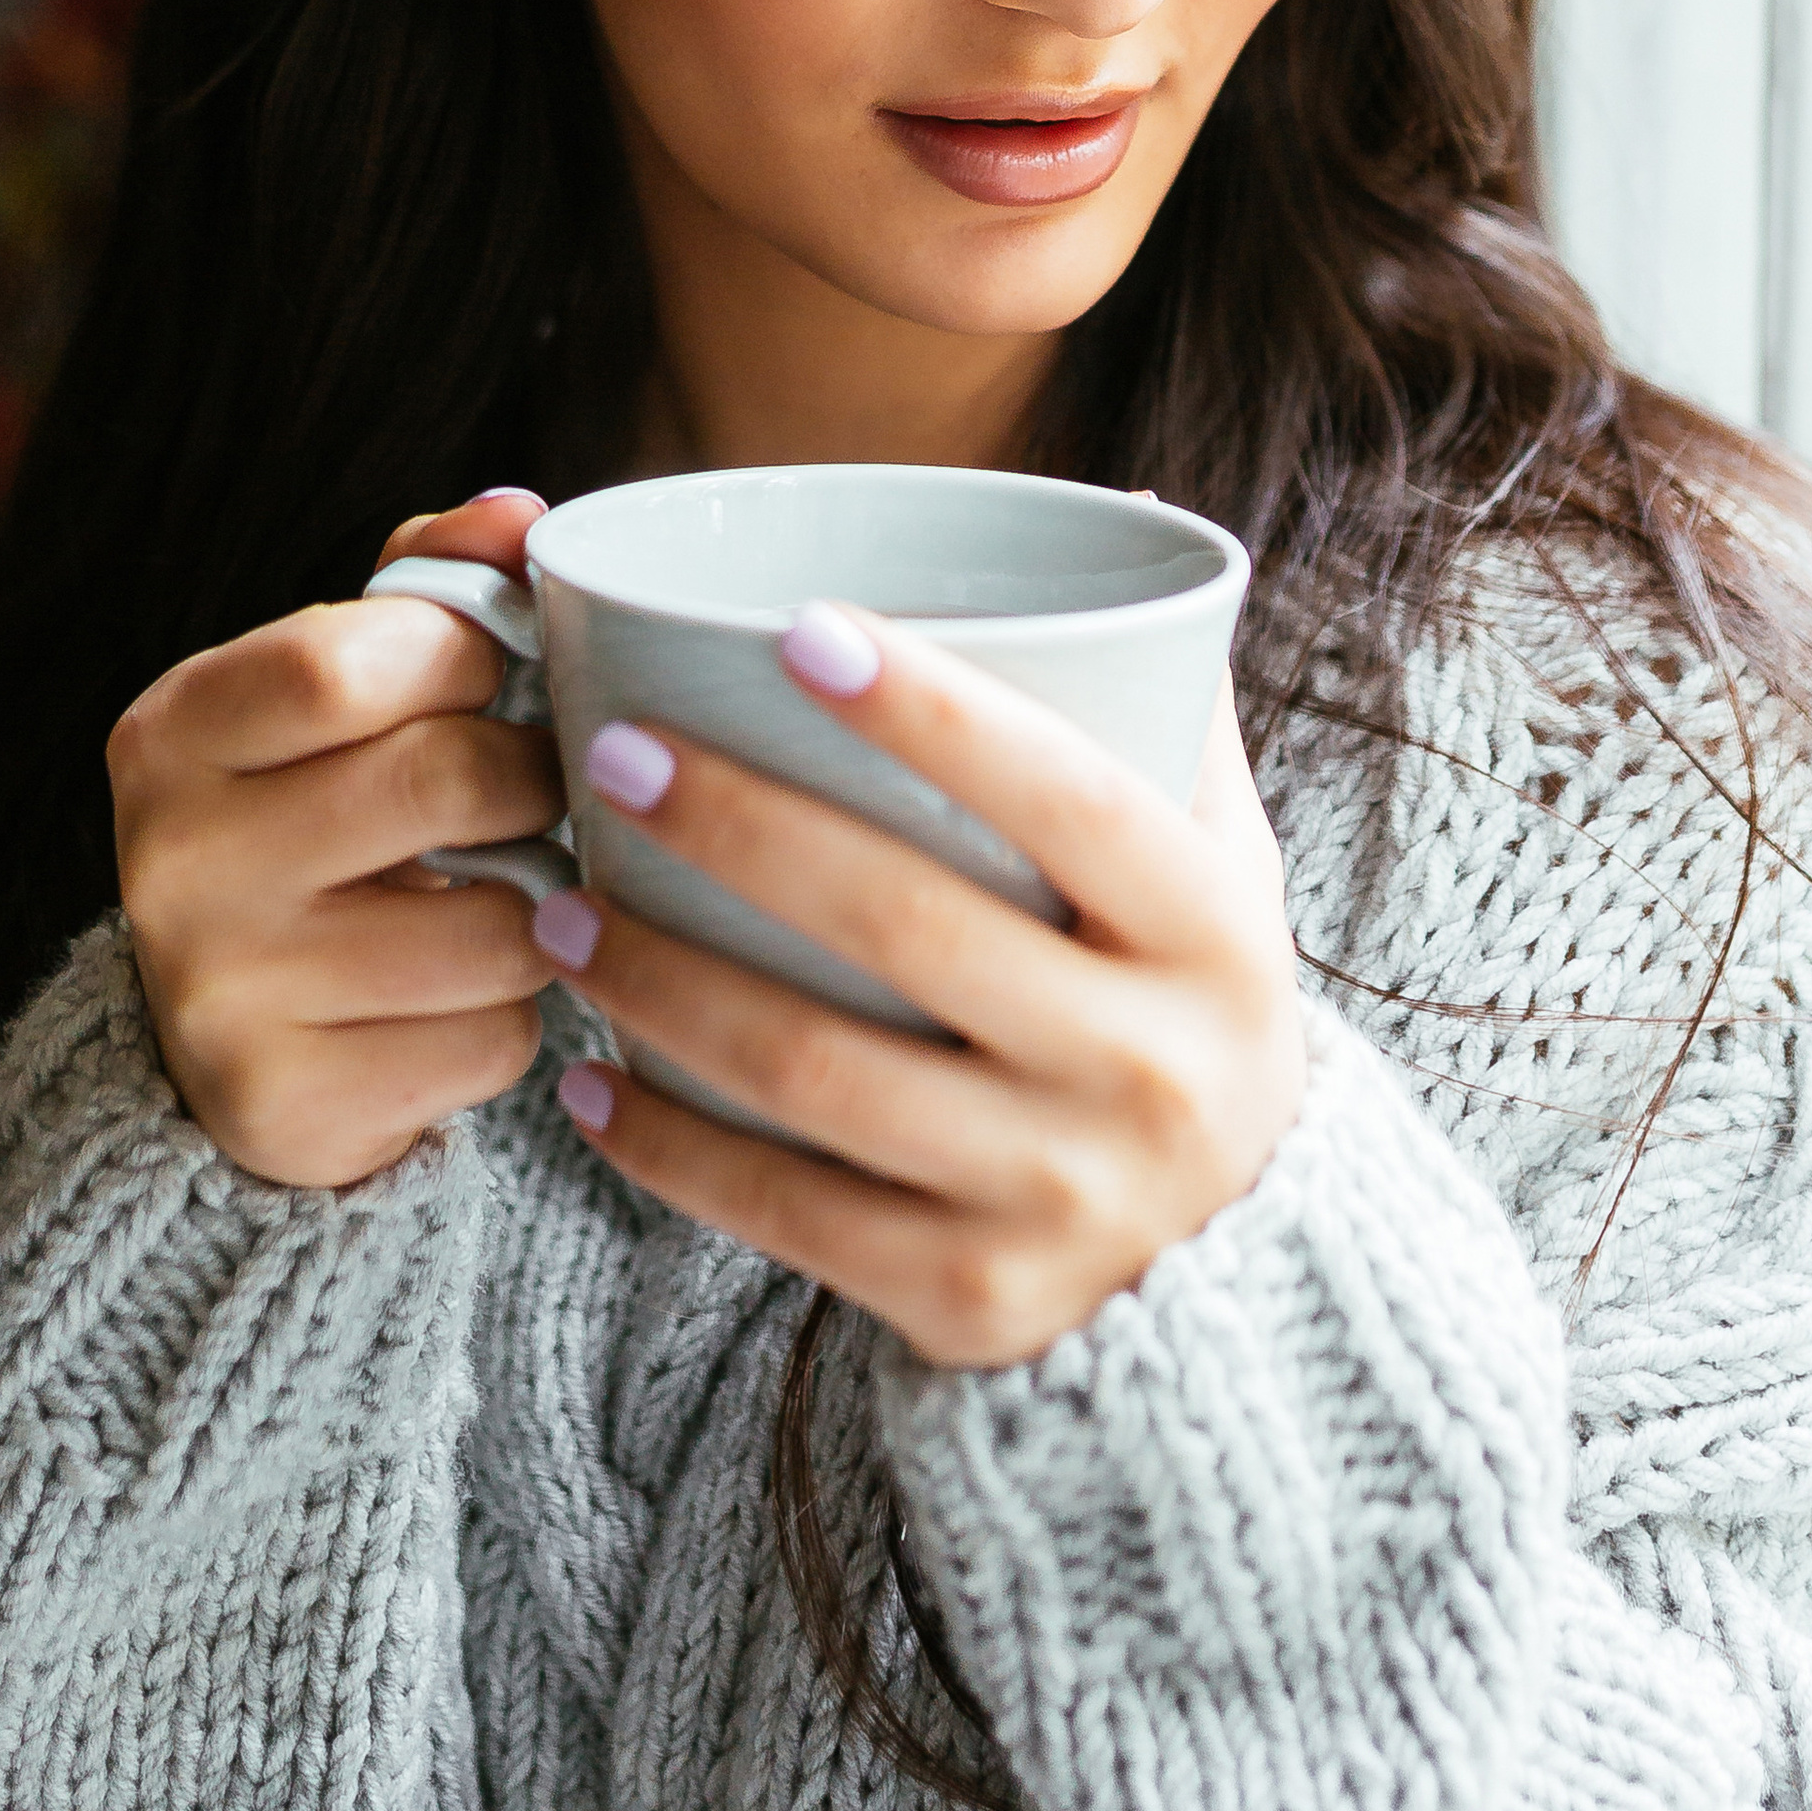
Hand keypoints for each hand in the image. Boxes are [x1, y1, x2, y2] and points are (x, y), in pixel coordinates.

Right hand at [112, 491, 563, 1187]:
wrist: (241, 1041)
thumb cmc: (321, 817)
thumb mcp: (337, 690)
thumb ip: (429, 587)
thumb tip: (520, 514)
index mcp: (171, 732)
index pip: (346, 660)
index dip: (467, 655)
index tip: (494, 676)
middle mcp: (171, 863)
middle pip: (440, 781)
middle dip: (528, 779)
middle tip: (532, 790)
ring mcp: (220, 997)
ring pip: (494, 926)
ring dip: (540, 911)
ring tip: (502, 895)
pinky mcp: (287, 1109)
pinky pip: (488, 1042)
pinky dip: (509, 1019)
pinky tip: (455, 1001)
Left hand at [530, 604, 1305, 1368]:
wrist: (1246, 1278)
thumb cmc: (1189, 1009)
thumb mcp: (1225, 874)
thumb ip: (1163, 719)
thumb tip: (1121, 513)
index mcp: (1213, 933)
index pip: (1072, 797)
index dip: (937, 711)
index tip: (799, 628)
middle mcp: (1149, 1067)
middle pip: (911, 926)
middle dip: (742, 829)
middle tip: (612, 754)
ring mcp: (1062, 1194)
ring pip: (820, 1073)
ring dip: (667, 983)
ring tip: (565, 910)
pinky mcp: (974, 1297)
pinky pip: (788, 1217)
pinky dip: (669, 1146)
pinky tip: (584, 1079)